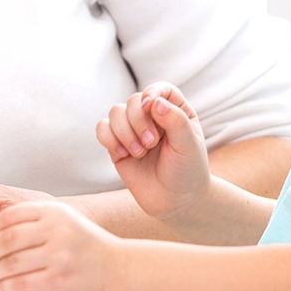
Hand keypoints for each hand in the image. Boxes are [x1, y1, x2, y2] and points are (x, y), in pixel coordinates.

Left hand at [0, 201, 120, 290]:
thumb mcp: (60, 220)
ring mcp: (59, 254)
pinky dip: (6, 286)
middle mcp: (56, 229)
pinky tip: (2, 287)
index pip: (8, 216)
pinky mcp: (59, 279)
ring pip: (11, 263)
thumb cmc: (85, 246)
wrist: (118, 268)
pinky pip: (22, 283)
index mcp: (52, 210)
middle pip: (6, 239)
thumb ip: (29, 222)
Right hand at [97, 84, 212, 228]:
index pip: (160, 88)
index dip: (152, 92)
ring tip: (140, 152)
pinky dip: (109, 138)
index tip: (150, 105)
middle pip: (133, 101)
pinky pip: (102, 129)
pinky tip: (123, 154)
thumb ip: (174, 120)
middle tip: (151, 143)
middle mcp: (152, 118)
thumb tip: (154, 101)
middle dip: (138, 121)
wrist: (176, 201)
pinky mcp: (117, 146)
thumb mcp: (189, 144)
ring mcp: (133, 131)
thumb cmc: (188, 171)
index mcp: (174, 111)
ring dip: (124, 132)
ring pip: (115, 113)